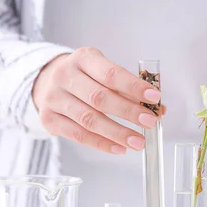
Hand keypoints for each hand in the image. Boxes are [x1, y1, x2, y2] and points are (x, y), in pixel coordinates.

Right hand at [32, 47, 163, 153]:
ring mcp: (54, 98)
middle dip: (129, 112)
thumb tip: (159, 109)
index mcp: (83, 58)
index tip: (154, 97)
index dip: (133, 87)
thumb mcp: (104, 73)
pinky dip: (101, 144)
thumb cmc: (85, 78)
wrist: (47, 83)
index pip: (111, 73)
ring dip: (117, 133)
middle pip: (100, 98)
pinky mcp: (49, 119)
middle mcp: (65, 75)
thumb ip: (129, 90)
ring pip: (89, 120)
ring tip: (138, 142)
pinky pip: (78, 135)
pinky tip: (119, 148)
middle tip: (150, 122)